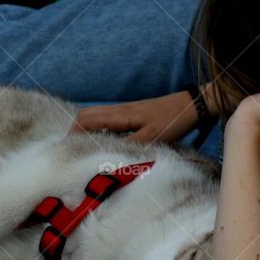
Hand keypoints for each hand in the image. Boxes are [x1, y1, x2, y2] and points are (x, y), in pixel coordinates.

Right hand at [71, 91, 198, 142]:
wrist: (192, 105)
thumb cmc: (173, 120)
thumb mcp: (152, 138)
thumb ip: (129, 145)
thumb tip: (106, 154)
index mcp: (121, 116)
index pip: (87, 120)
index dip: (73, 134)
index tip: (68, 149)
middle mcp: (120, 110)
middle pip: (87, 114)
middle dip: (75, 130)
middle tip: (72, 148)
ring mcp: (125, 110)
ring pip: (96, 114)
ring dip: (85, 128)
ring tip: (84, 145)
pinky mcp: (132, 112)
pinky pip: (107, 117)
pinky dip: (97, 127)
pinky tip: (104, 139)